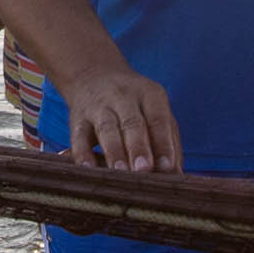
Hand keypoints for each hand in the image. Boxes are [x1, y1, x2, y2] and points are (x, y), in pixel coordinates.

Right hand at [57, 64, 183, 173]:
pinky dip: (83, 154)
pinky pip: (79, 138)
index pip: (158, 120)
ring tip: (120, 172)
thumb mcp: (155, 112)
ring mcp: (98, 107)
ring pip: (107, 129)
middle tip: (144, 170)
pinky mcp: (77, 120)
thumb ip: (167, 141)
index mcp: (149, 95)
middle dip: (138, 147)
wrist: (94, 76)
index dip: (163, 143)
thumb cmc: (135, 106)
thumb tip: (175, 176)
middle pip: (133, 123)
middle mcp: (123, 97)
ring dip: (114, 152)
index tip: (167, 167)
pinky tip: (89, 169)